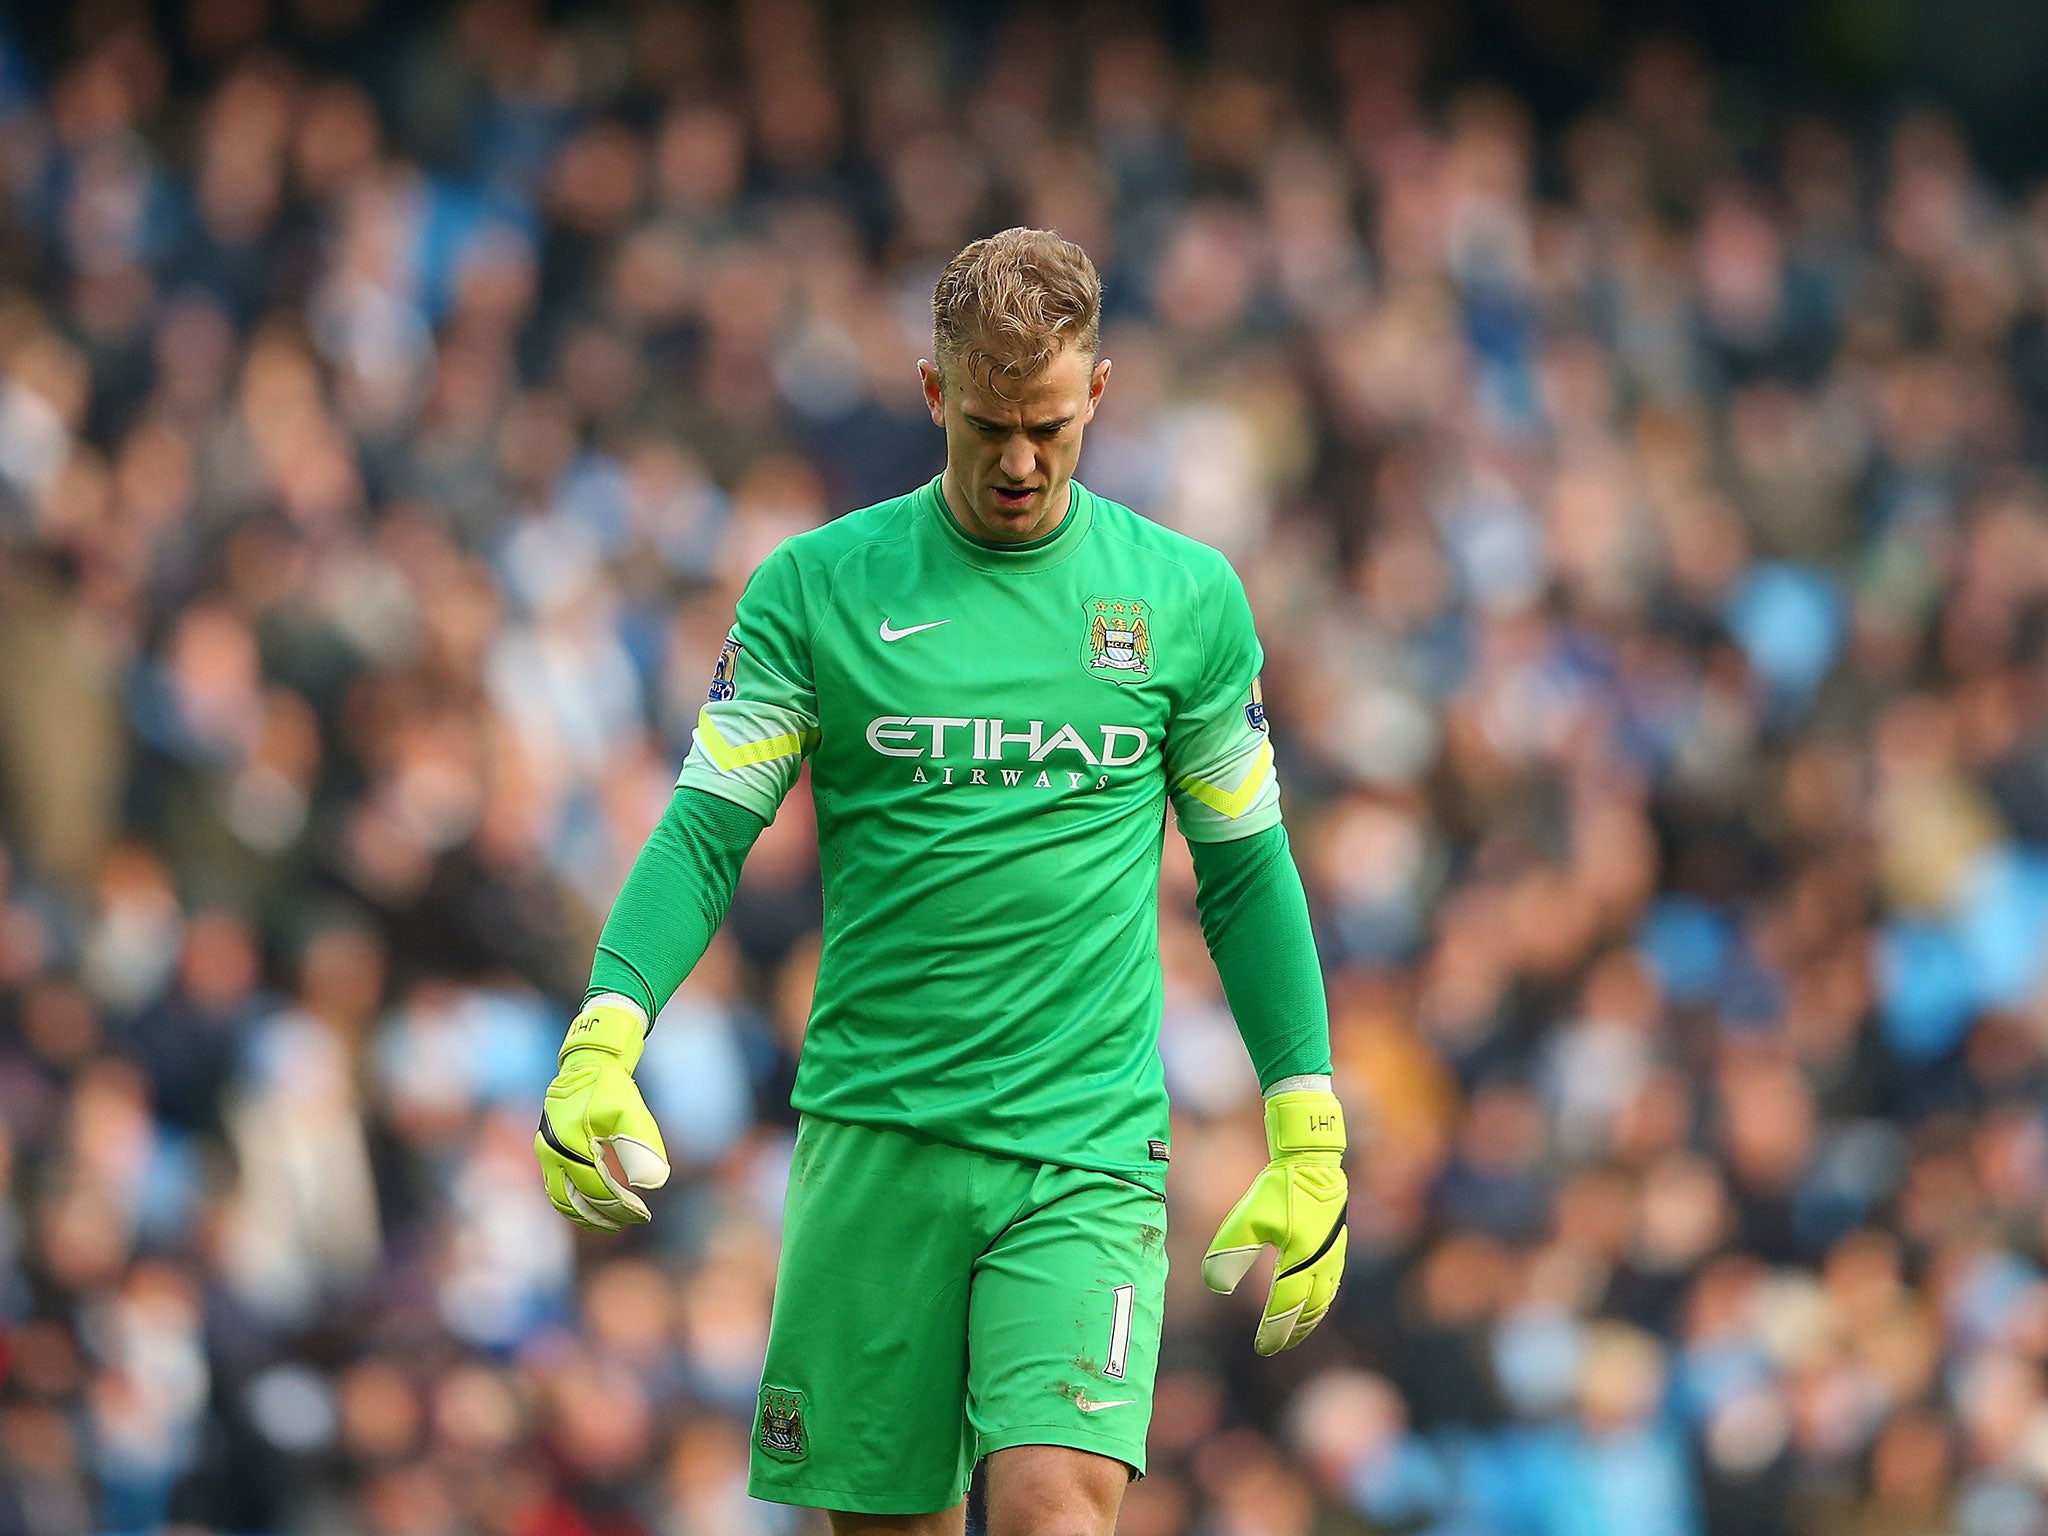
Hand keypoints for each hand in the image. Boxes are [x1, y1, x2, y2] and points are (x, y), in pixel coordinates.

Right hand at [535, 998, 670, 1230]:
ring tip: (612, 1224)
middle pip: (576, 1199)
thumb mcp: (631, 1112)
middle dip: (604, 1216)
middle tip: (631, 1222)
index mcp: (570, 1142)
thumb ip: (641, 1147)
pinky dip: (574, 1204)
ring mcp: (545, 1152)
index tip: (643, 1214)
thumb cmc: (611, 1087)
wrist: (586, 1064)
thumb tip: (653, 1184)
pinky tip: (594, 1210)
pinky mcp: (546, 1152)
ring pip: (561, 1199)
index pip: (597, 1188)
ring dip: (585, 1216)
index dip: (621, 1206)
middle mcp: (551, 1151)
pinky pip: (556, 1188)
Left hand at [1202, 1089, 1347, 1353]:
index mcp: (1301, 1259)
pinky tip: (1311, 1302)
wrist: (1312, 1161)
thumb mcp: (1247, 1220)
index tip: (1262, 1348)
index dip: (1274, 1330)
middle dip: (1294, 1331)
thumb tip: (1215, 1287)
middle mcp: (1322, 1262)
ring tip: (1295, 1331)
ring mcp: (1334, 1255)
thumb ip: (1230, 1254)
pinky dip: (1321, 1301)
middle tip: (1278, 1346)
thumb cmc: (1277, 1188)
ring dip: (1310, 1319)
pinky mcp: (1337, 1245)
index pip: (1286, 1306)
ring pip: (1325, 1299)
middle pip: (1310, 1309)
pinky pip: (1332, 1284)